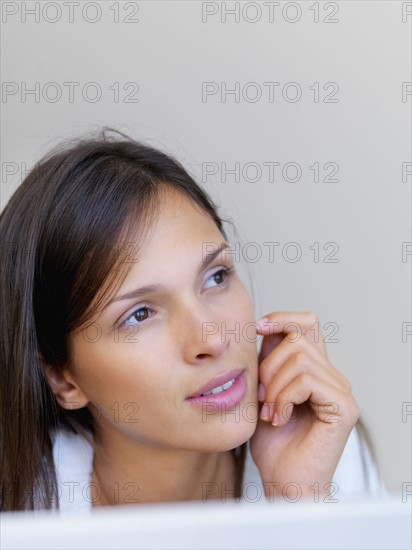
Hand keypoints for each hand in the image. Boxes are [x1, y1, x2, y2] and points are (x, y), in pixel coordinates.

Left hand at [249, 311, 359, 500]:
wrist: (283, 482)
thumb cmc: (272, 443)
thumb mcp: (263, 391)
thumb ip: (268, 361)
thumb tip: (264, 326)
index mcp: (315, 369)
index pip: (307, 323)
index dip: (282, 318)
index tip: (257, 328)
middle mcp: (333, 376)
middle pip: (297, 338)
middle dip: (268, 365)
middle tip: (261, 398)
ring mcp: (341, 391)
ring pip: (300, 359)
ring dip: (273, 386)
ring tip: (270, 412)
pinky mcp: (343, 407)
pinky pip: (306, 380)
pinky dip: (284, 398)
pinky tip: (279, 418)